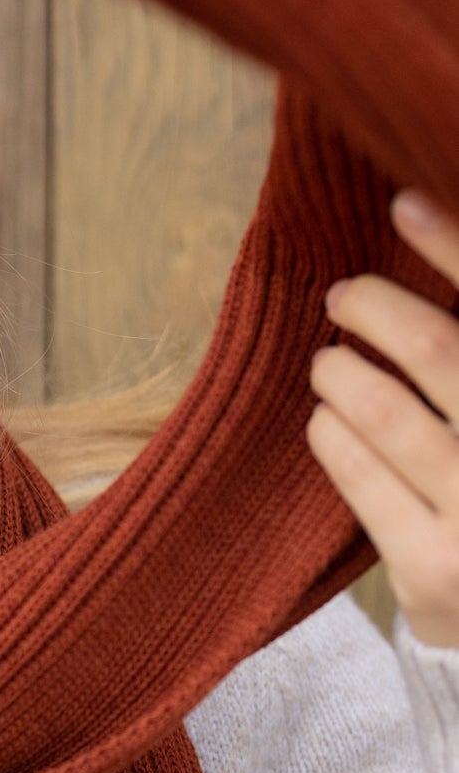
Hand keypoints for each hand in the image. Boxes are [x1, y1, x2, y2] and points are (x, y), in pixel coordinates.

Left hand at [308, 189, 458, 647]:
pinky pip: (358, 476)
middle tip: (342, 297)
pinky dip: (331, 433)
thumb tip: (417, 229)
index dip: (454, 247)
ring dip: (341, 372)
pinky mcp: (434, 569)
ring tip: (328, 364)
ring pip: (386, 410)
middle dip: (376, 308)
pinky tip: (326, 420)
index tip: (403, 203)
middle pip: (439, 352)